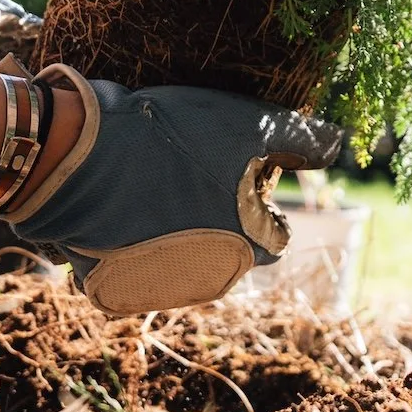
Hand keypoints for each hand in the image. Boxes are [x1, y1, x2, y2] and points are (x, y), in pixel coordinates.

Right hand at [0, 67, 343, 314]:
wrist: (70, 157)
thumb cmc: (166, 136)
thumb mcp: (245, 121)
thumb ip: (302, 137)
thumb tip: (341, 145)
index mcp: (248, 249)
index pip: (276, 232)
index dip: (259, 194)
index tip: (233, 164)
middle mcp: (209, 282)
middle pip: (231, 248)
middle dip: (218, 214)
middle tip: (189, 169)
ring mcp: (156, 290)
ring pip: (183, 257)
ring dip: (176, 226)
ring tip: (152, 180)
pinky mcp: (111, 288)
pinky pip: (134, 262)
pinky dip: (133, 236)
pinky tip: (122, 200)